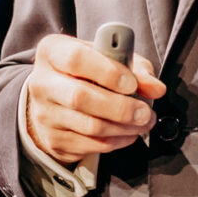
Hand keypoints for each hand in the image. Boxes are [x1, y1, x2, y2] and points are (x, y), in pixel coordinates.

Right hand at [24, 33, 167, 163]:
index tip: (131, 83)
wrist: (53, 101)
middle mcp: (42, 83)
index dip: (108, 72)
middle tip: (145, 111)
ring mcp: (45, 114)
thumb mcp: (108, 59)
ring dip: (124, 127)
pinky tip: (128, 132)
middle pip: (81, 97)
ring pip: (89, 126)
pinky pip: (91, 144)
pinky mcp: (53, 140)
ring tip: (143, 122)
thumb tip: (155, 88)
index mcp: (52, 52)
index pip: (76, 59)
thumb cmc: (85, 73)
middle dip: (121, 107)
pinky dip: (117, 141)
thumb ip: (134, 68)